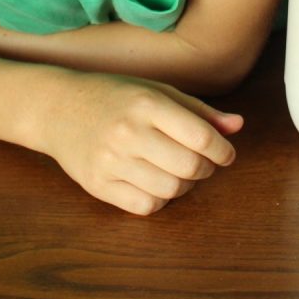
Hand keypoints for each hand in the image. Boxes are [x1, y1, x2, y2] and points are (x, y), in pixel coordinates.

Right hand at [37, 71, 243, 215]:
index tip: (225, 153)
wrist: (59, 108)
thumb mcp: (158, 91)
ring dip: (184, 186)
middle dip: (206, 169)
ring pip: (170, 191)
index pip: (201, 137)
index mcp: (147, 103)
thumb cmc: (116, 96)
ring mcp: (111, 161)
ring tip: (178, 171)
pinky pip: (145, 207)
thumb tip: (238, 126)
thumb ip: (199, 111)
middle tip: (202, 162)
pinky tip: (155, 182)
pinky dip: (159, 200)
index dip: (222, 150)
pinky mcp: (97, 185)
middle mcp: (128, 132)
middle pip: (190, 167)